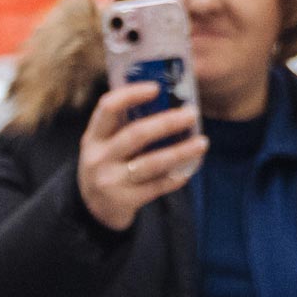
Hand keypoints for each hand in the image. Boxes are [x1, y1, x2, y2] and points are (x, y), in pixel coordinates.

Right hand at [75, 77, 205, 234]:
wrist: (94, 209)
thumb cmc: (108, 164)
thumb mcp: (105, 144)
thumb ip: (124, 124)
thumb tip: (165, 99)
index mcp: (94, 136)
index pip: (108, 107)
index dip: (131, 94)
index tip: (156, 88)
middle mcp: (99, 158)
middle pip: (136, 135)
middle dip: (167, 123)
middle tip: (191, 113)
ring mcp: (111, 181)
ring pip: (151, 163)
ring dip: (180, 152)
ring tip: (202, 143)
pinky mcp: (125, 201)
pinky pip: (156, 187)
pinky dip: (175, 177)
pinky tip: (190, 168)